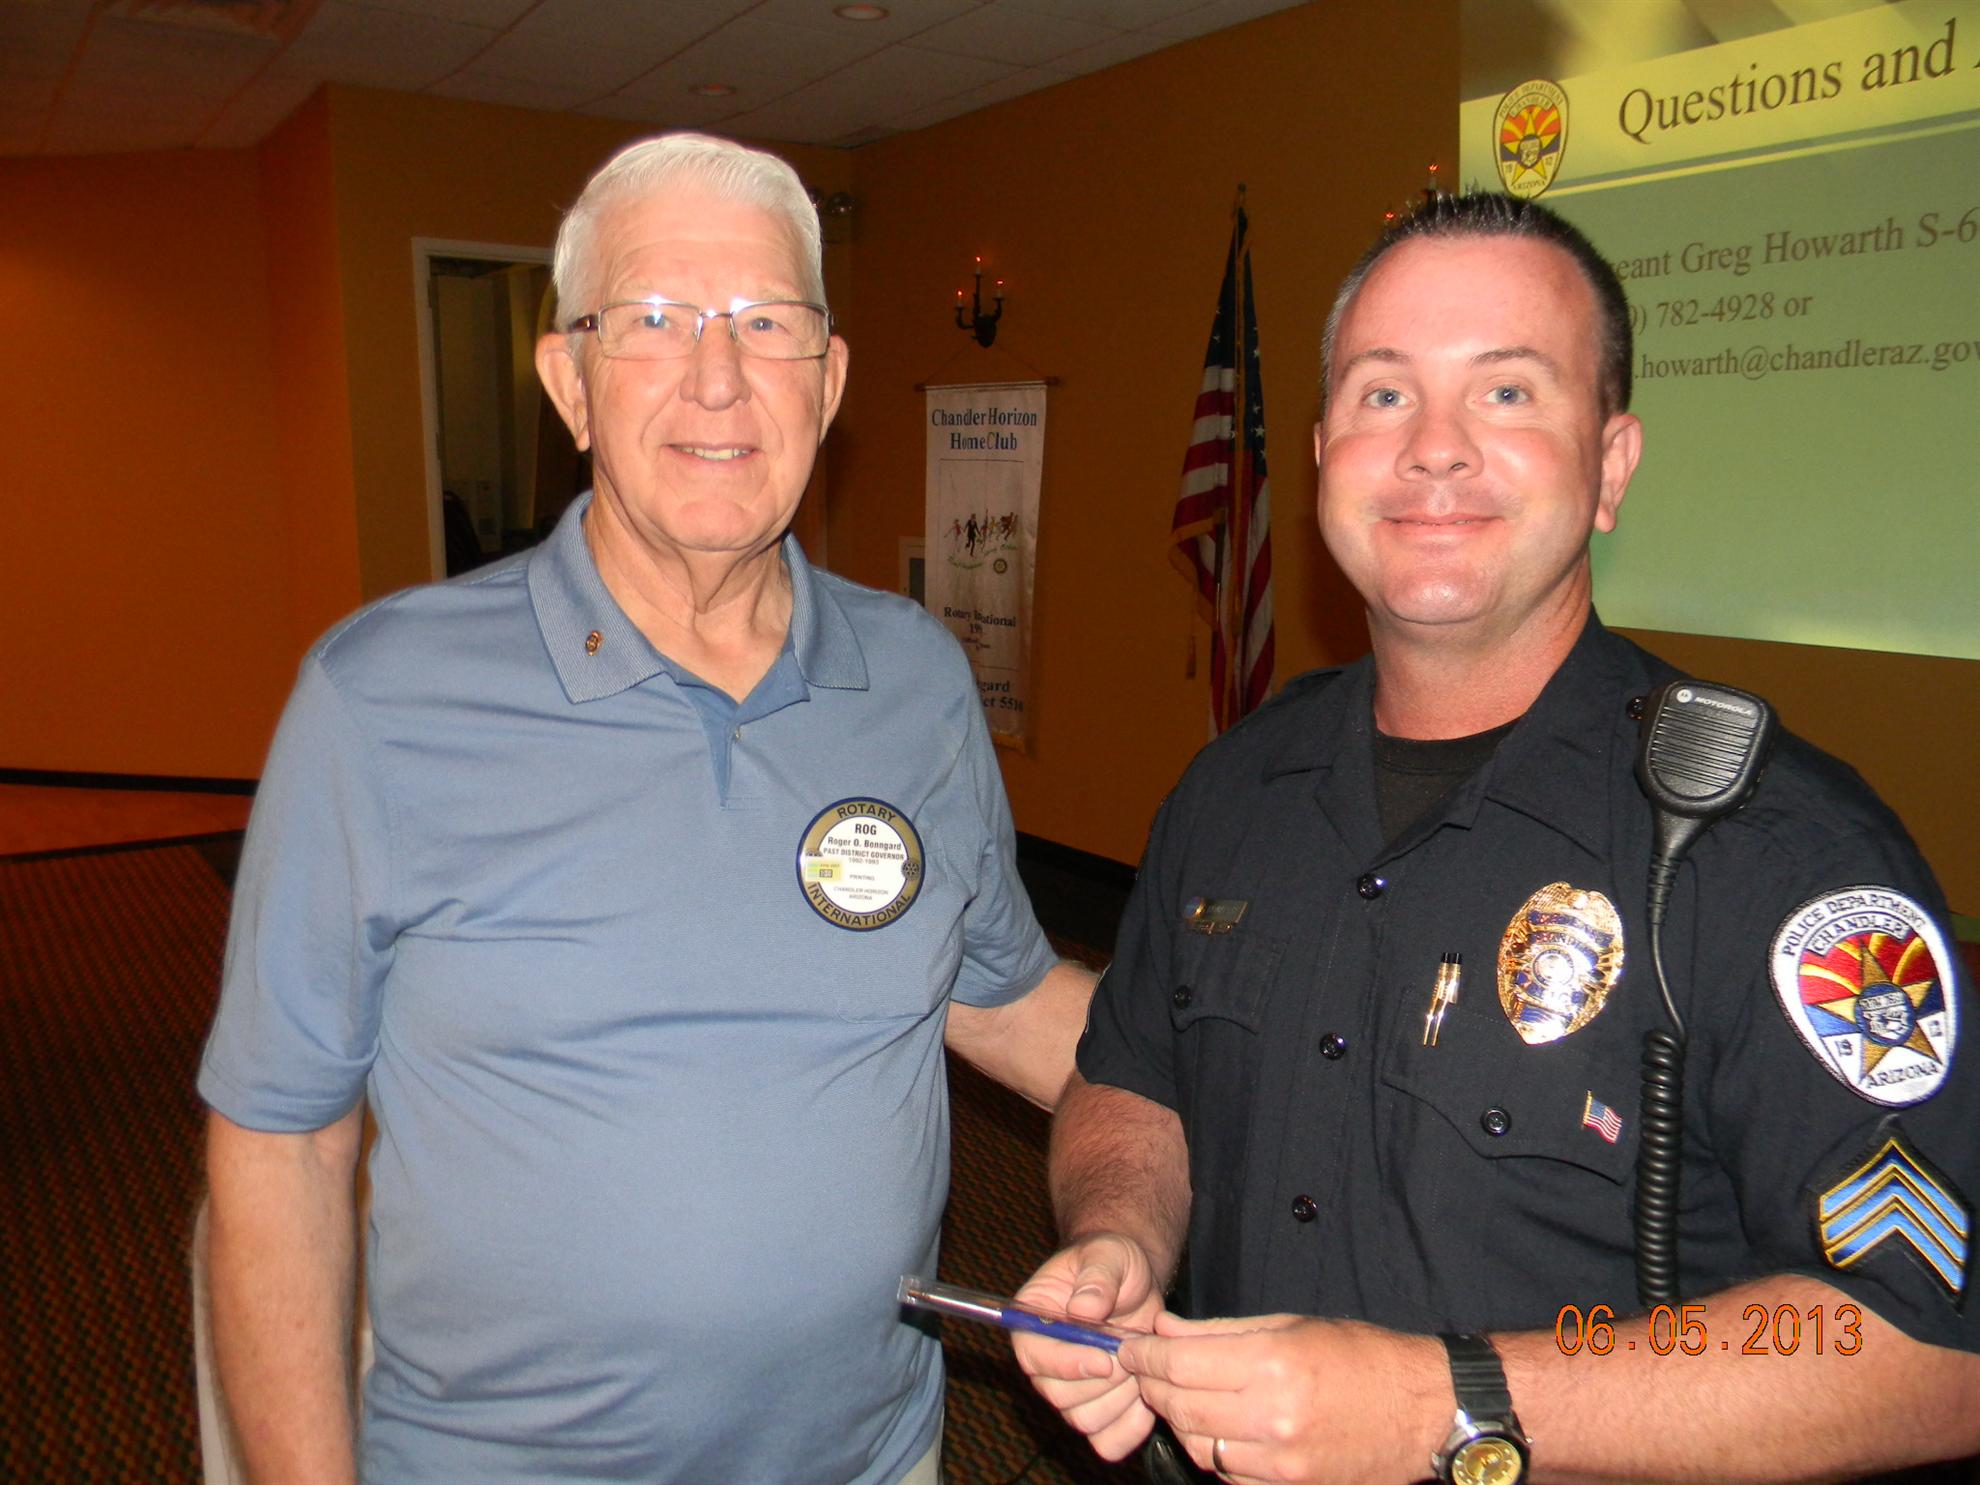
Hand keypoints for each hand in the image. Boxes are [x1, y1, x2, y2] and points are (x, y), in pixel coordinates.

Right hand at [1010, 1234, 1167, 1460]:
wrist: (1134, 1283)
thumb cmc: (1113, 1262)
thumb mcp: (1108, 1255)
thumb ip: (1097, 1279)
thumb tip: (1083, 1310)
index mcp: (1032, 1320)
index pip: (1034, 1357)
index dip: (1068, 1365)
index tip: (1106, 1360)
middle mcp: (1045, 1361)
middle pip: (1060, 1397)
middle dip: (1104, 1382)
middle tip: (1133, 1356)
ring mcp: (1070, 1390)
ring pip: (1085, 1422)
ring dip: (1121, 1400)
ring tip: (1141, 1367)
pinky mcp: (1097, 1409)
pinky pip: (1107, 1441)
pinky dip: (1131, 1428)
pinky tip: (1147, 1398)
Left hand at [1117, 1313, 1445, 1483]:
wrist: (1423, 1410)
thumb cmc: (1359, 1357)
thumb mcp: (1290, 1325)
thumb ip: (1220, 1331)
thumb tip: (1163, 1329)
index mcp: (1272, 1366)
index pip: (1179, 1364)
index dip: (1144, 1356)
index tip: (1130, 1348)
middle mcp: (1272, 1418)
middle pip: (1180, 1408)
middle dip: (1153, 1387)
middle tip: (1145, 1370)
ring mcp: (1281, 1463)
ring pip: (1198, 1448)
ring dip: (1180, 1423)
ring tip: (1183, 1397)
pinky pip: (1229, 1474)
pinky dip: (1215, 1452)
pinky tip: (1221, 1429)